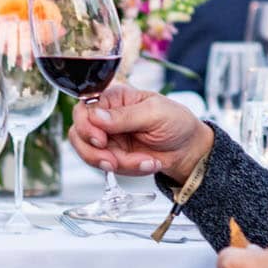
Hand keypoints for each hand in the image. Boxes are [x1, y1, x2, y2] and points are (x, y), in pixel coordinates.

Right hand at [68, 85, 214, 183]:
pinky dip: (129, 169)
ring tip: (142, 162)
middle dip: (94, 152)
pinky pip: (107, 167)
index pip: (84, 108)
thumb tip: (97, 115)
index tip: (100, 140)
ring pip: (89, 154)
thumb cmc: (176, 122)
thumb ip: (125, 116)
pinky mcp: (113, 156)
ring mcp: (108, 138)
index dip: (86, 126)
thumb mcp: (155, 113)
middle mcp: (106, 117)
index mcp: (115, 98)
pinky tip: (147, 163)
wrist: (188, 149)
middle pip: (79, 134)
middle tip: (113, 160)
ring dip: (116, 163)